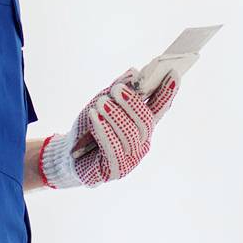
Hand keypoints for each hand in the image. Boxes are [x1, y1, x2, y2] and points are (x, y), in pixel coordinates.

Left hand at [36, 70, 181, 189]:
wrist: (68, 156)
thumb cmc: (89, 128)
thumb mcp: (101, 103)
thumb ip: (118, 89)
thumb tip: (134, 72)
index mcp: (142, 125)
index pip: (159, 107)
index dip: (167, 92)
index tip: (174, 73)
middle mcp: (142, 142)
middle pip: (145, 122)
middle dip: (132, 104)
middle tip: (116, 89)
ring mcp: (131, 158)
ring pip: (130, 135)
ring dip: (114, 116)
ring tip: (100, 103)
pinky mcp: (116, 170)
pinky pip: (114, 149)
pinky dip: (104, 131)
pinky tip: (95, 117)